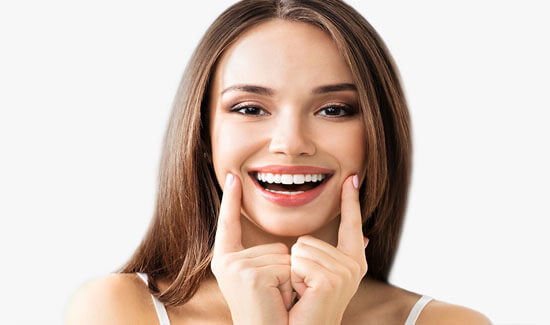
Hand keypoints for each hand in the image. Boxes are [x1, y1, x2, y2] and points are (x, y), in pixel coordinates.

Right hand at [211, 173, 291, 324]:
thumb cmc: (271, 313)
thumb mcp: (271, 280)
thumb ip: (283, 258)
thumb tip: (356, 239)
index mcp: (228, 261)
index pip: (229, 224)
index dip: (231, 200)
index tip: (233, 177)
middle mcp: (226, 262)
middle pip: (277, 245)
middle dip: (285, 271)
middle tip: (272, 296)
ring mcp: (235, 267)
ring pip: (284, 255)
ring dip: (288, 280)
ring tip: (273, 300)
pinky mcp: (248, 274)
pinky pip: (287, 266)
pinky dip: (289, 285)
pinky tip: (274, 301)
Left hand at [288, 175, 368, 324]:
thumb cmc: (303, 309)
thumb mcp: (321, 277)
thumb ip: (339, 254)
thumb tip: (365, 236)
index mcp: (352, 262)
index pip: (351, 224)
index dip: (350, 201)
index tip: (351, 178)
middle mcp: (353, 266)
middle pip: (307, 238)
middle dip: (295, 263)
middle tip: (304, 290)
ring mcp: (345, 273)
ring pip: (299, 248)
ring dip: (292, 272)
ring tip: (303, 294)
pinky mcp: (332, 280)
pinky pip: (297, 261)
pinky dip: (292, 279)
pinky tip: (303, 297)